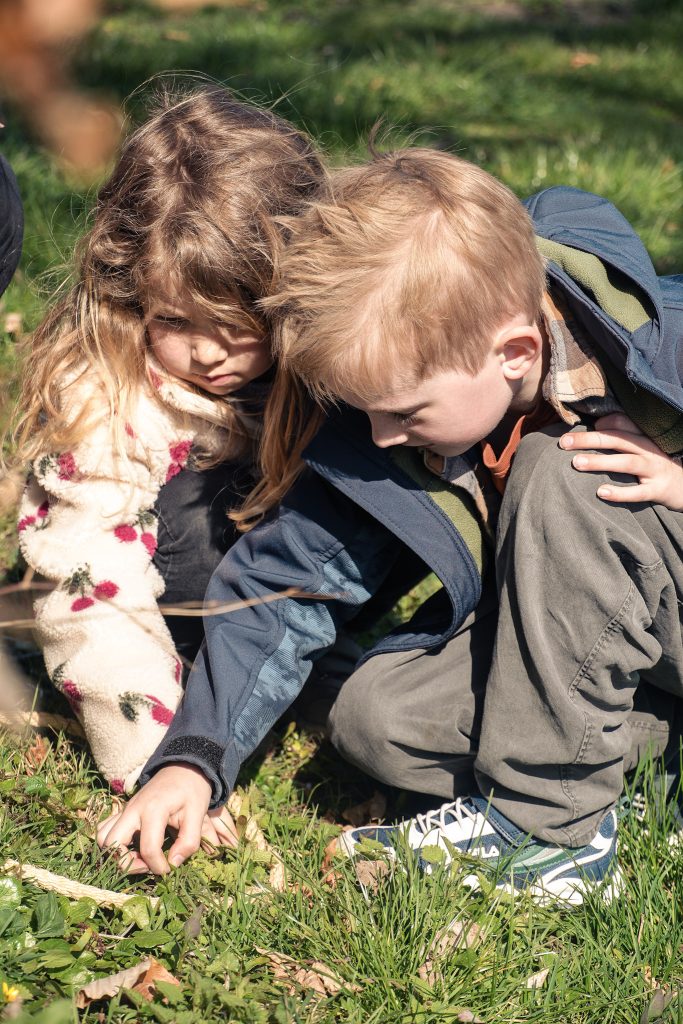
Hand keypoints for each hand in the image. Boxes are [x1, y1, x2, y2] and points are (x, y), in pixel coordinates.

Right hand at [96, 763, 237, 874]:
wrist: (183, 768)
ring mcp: (125, 809)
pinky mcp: (122, 811)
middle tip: (148, 865)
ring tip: (138, 857)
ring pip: (103, 837)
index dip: (158, 866)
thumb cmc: (192, 791)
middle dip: (128, 863)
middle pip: (112, 844)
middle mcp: (133, 809)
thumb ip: (189, 841)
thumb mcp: (199, 814)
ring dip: (116, 854)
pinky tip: (131, 846)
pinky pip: (104, 829)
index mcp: (154, 809)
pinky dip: (111, 843)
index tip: (170, 870)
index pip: (148, 848)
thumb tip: (173, 864)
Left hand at [559, 414, 682, 510]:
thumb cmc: (657, 465)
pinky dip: (619, 493)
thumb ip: (621, 439)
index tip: (577, 430)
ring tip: (576, 463)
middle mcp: (649, 449)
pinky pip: (638, 492)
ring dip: (600, 462)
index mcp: (643, 436)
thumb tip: (592, 429)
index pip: (621, 422)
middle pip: (617, 439)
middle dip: (588, 439)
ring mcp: (655, 469)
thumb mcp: (643, 447)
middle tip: (563, 443)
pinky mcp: (658, 490)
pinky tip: (600, 492)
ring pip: (626, 462)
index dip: (599, 423)